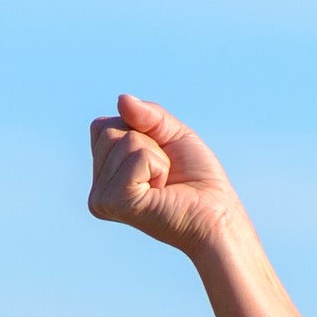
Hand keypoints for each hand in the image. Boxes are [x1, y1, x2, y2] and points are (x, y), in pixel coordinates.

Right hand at [87, 93, 240, 252]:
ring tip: (166, 185)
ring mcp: (103, 198)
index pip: (103, 126)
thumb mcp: (173, 135)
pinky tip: (163, 191)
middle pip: (109, 131)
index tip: (159, 160)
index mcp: (104, 174)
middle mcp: (98, 189)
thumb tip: (122, 99)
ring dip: (157, 157)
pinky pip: (137, 156)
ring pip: (124, 141)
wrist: (218, 216)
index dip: (140, 132)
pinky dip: (158, 166)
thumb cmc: (199, 181)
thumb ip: (147, 114)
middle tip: (166, 175)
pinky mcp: (116, 203)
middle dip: (148, 143)